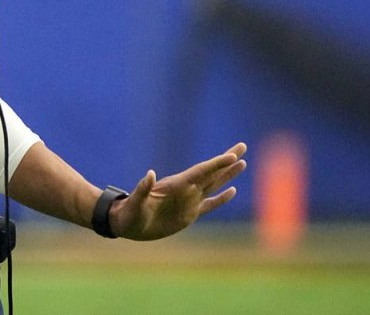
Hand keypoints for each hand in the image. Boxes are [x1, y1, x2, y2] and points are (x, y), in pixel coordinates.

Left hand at [109, 142, 247, 240]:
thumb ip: (142, 189)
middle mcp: (185, 190)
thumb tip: (150, 173)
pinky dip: (222, 199)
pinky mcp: (189, 214)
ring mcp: (188, 201)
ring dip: (228, 174)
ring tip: (242, 162)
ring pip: (214, 185)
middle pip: (212, 172)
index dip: (217, 164)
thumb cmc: (128, 213)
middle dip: (227, 160)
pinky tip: (232, 191)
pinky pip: (210, 204)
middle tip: (243, 145)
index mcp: (175, 186)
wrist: (127, 224)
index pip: (201, 171)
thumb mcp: (134, 203)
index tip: (232, 155)